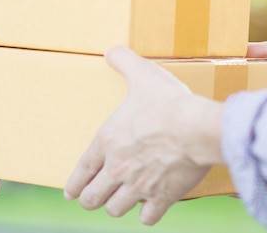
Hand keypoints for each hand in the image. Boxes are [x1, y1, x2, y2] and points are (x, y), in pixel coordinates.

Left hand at [64, 47, 222, 224]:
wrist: (196, 128)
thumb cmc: (166, 102)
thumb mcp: (141, 75)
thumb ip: (123, 61)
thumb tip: (110, 49)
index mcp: (106, 143)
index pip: (82, 171)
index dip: (73, 185)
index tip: (70, 193)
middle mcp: (117, 169)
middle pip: (92, 197)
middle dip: (90, 199)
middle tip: (91, 199)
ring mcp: (138, 186)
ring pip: (115, 210)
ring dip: (115, 207)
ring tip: (117, 204)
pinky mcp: (162, 197)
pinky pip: (148, 218)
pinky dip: (147, 216)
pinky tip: (148, 211)